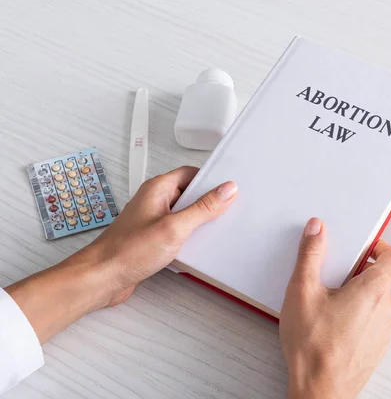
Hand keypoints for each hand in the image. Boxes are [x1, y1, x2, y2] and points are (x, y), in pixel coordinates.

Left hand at [6, 166, 236, 343]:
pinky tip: (197, 247)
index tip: (229, 189)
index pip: (191, 173)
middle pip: (190, 193)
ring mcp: (153, 219)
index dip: (211, 180)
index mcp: (158, 189)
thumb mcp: (175, 227)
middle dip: (208, 203)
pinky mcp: (153, 237)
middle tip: (226, 212)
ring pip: (184, 214)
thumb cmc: (128, 251)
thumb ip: (203, 208)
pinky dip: (189, 236)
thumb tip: (226, 190)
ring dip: (199, 222)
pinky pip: (177, 230)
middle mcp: (155, 201)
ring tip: (213, 231)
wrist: (102, 278)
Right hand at [280, 218, 390, 398]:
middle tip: (332, 278)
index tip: (364, 247)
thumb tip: (316, 229)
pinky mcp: (377, 347)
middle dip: (358, 273)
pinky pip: (372, 321)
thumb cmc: (313, 347)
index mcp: (373, 291)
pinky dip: (357, 316)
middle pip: (381, 279)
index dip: (380, 248)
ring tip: (328, 305)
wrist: (319, 391)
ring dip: (357, 296)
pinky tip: (332, 325)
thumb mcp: (302, 291)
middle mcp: (386, 310)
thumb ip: (310, 255)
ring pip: (376, 301)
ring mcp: (384, 331)